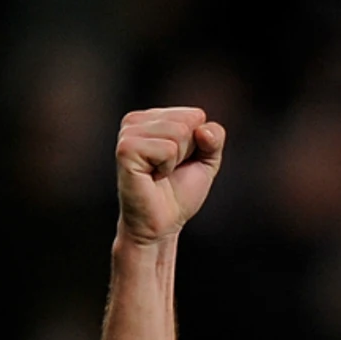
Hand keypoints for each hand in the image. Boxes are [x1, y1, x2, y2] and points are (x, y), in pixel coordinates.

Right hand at [115, 107, 226, 245]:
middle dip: (187, 152)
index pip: (195, 115)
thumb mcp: (207, 160)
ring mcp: (128, 133)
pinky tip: (153, 176)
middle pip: (187, 122)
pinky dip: (167, 167)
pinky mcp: (126, 149)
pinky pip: (167, 148)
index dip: (197, 144)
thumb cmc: (179, 193)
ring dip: (176, 160)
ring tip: (160, 174)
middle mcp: (135, 121)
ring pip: (178, 132)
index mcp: (152, 118)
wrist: (162, 224)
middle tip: (169, 171)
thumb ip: (214, 137)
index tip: (179, 163)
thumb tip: (202, 129)